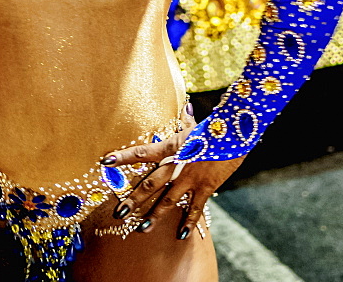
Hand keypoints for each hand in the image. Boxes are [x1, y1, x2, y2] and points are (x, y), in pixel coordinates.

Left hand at [101, 126, 243, 238]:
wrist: (236, 134)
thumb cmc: (215, 128)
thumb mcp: (197, 125)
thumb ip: (187, 121)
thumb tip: (185, 107)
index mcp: (171, 147)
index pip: (142, 152)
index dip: (123, 156)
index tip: (105, 161)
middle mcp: (177, 164)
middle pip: (151, 184)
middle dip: (134, 199)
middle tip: (119, 212)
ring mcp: (190, 178)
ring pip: (168, 200)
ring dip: (154, 215)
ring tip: (142, 228)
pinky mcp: (205, 188)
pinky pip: (194, 209)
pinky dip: (188, 223)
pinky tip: (181, 235)